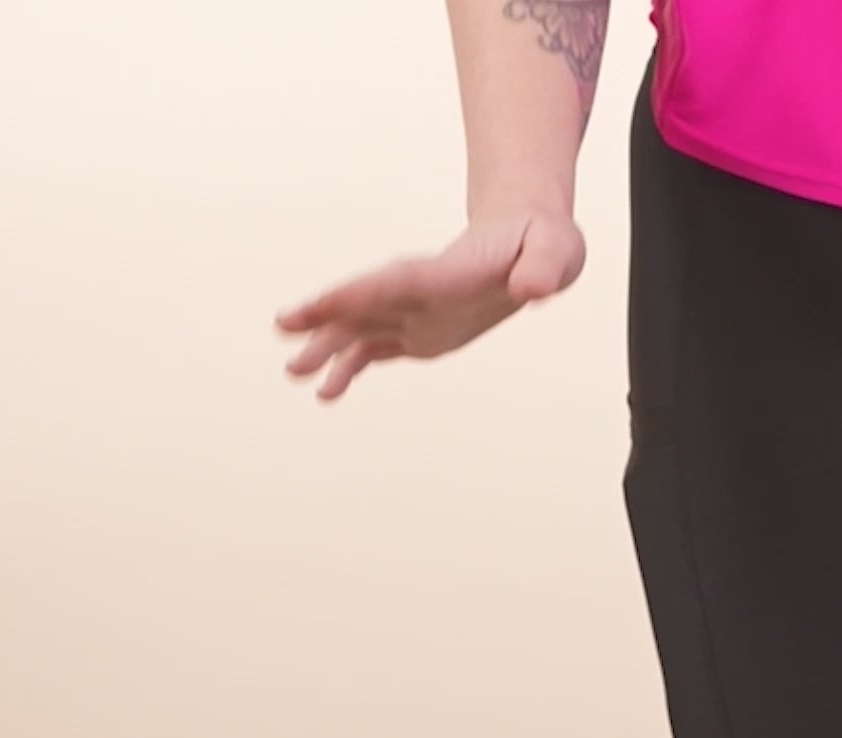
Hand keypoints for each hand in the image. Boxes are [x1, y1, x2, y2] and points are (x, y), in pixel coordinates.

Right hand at [272, 205, 586, 401]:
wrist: (527, 240)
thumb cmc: (544, 243)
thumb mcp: (557, 249)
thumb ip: (545, 267)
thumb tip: (533, 290)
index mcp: (450, 273)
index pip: (400, 282)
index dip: (364, 292)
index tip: (327, 302)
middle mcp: (423, 292)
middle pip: (367, 302)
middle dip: (327, 314)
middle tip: (285, 326)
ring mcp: (416, 312)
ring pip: (363, 329)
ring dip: (328, 349)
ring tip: (293, 372)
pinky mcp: (418, 331)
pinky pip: (377, 349)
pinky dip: (352, 368)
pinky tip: (326, 392)